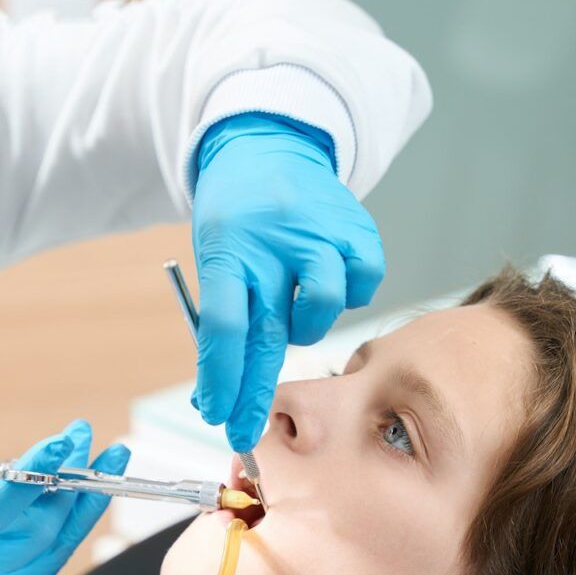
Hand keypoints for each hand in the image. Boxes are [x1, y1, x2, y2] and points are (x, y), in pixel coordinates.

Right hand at [0, 392, 127, 574]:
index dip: (33, 475)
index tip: (63, 440)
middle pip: (38, 526)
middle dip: (69, 476)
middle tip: (82, 433)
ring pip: (56, 545)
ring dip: (83, 499)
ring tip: (106, 457)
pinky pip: (53, 561)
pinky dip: (72, 526)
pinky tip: (86, 493)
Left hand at [191, 112, 385, 450]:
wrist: (269, 144)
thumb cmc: (236, 218)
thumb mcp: (215, 255)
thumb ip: (221, 318)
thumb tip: (218, 396)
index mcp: (229, 247)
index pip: (224, 326)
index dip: (223, 379)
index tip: (219, 418)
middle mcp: (276, 241)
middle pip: (268, 333)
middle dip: (254, 392)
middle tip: (244, 430)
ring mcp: (322, 234)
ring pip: (320, 312)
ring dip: (303, 326)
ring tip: (293, 303)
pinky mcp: (359, 232)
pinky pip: (360, 289)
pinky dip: (344, 296)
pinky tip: (326, 277)